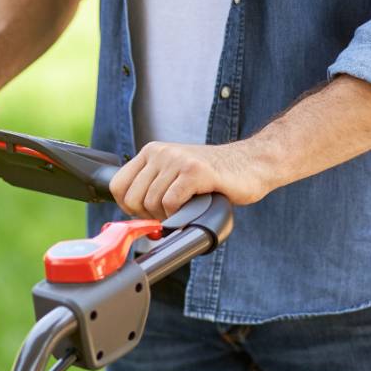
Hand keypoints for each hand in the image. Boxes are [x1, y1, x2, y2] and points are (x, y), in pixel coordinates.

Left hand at [109, 138, 271, 219]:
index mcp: (152, 152)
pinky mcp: (194, 172)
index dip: (129, 208)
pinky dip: (178, 214)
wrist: (252, 164)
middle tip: (170, 214)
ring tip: (185, 209)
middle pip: (133, 199)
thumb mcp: (175, 176)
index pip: (118, 186)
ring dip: (167, 216)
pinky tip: (192, 207)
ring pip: (151, 203)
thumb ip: (153, 188)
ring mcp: (177, 160)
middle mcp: (160, 152)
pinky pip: (170, 203)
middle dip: (149, 215)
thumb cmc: (214, 177)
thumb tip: (133, 218)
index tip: (147, 213)